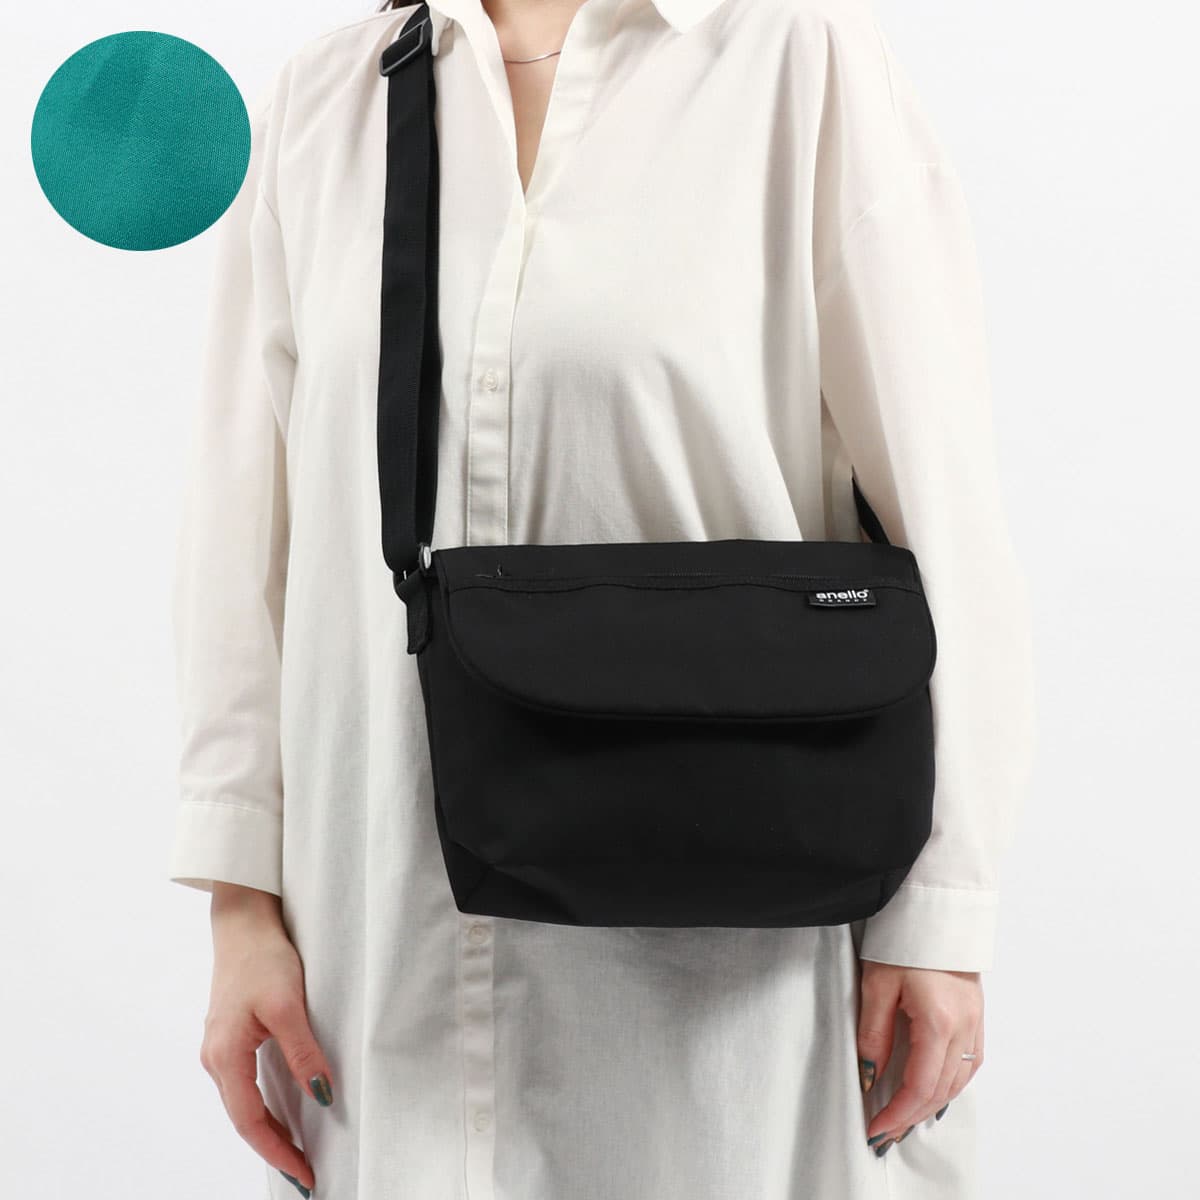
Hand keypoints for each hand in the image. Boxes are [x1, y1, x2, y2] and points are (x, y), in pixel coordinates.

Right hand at [199, 883, 333, 1195]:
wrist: (243, 922)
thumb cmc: (262, 958)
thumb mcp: (288, 1005)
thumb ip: (303, 1052)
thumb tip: (321, 1094)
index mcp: (225, 1056)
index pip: (250, 1122)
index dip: (278, 1152)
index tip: (304, 1175)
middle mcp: (215, 1059)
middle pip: (244, 1119)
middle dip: (274, 1149)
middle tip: (306, 1173)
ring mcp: (219, 1048)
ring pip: (243, 1103)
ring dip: (269, 1130)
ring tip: (299, 1151)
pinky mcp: (230, 1037)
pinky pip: (245, 1085)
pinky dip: (264, 1106)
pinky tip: (284, 1112)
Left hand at [856, 960, 983, 1152]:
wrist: (937, 913)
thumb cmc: (904, 941)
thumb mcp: (877, 984)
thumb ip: (874, 1033)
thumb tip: (869, 1076)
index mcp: (939, 1021)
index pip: (919, 1085)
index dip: (897, 1112)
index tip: (875, 1128)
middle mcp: (964, 1028)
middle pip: (939, 1090)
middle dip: (910, 1116)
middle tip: (884, 1134)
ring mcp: (975, 1024)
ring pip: (957, 1082)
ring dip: (930, 1105)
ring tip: (903, 1119)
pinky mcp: (977, 1017)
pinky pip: (969, 1065)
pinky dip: (950, 1085)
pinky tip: (933, 1092)